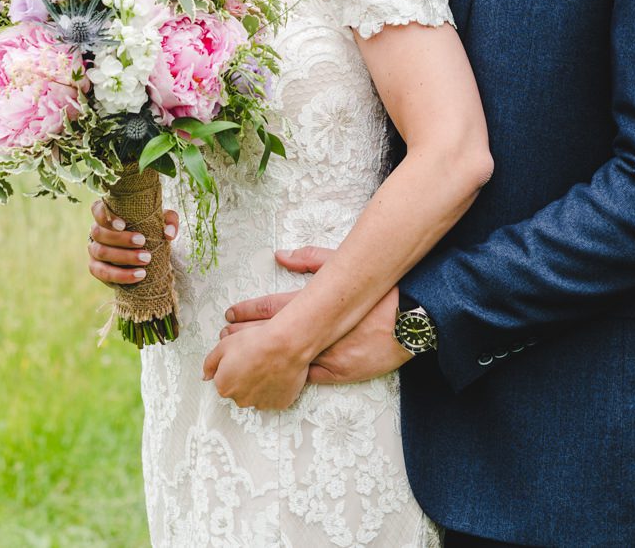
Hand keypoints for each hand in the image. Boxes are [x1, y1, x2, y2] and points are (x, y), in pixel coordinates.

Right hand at [86, 198, 178, 287]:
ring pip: (101, 252)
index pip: (97, 209)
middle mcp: (96, 231)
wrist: (146, 251)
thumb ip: (169, 220)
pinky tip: (138, 275)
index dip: (107, 217)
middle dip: (121, 239)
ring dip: (123, 257)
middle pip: (99, 233)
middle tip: (143, 242)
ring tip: (146, 259)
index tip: (123, 224)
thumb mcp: (162, 220)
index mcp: (107, 214)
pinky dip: (120, 275)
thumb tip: (168, 234)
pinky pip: (103, 273)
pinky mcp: (97, 268)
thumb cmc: (150, 229)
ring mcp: (94, 250)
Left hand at [201, 318, 314, 409]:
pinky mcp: (279, 404)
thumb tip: (205, 376)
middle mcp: (240, 400)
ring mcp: (261, 404)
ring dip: (260, 385)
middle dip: (245, 379)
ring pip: (256, 395)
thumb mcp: (223, 345)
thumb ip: (210, 363)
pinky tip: (278, 374)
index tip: (242, 358)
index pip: (224, 381)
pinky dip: (275, 389)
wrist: (285, 345)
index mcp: (224, 386)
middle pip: (239, 391)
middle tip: (255, 361)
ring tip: (269, 366)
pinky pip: (274, 398)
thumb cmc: (254, 342)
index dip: (232, 368)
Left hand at [220, 248, 411, 384]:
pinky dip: (290, 377)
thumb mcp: (344, 265)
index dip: (248, 312)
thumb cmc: (379, 289)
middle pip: (271, 335)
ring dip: (260, 360)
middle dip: (244, 337)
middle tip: (223, 340)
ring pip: (285, 360)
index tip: (229, 314)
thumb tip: (280, 256)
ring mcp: (326, 353)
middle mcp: (317, 330)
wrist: (411, 317)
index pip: (272, 308)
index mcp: (315, 304)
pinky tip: (271, 379)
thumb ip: (311, 260)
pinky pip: (309, 376)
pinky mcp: (339, 371)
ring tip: (238, 362)